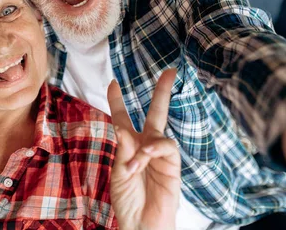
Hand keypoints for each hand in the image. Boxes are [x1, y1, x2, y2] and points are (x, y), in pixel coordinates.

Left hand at [108, 69, 180, 229]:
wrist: (140, 224)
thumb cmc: (128, 201)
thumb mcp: (119, 171)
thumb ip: (123, 147)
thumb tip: (122, 125)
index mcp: (129, 146)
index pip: (124, 118)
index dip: (118, 101)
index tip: (113, 83)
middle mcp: (147, 146)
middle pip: (156, 113)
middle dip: (162, 92)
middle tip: (170, 71)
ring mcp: (161, 156)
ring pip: (159, 131)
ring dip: (144, 145)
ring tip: (133, 164)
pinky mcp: (173, 166)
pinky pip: (166, 148)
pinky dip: (152, 151)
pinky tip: (143, 161)